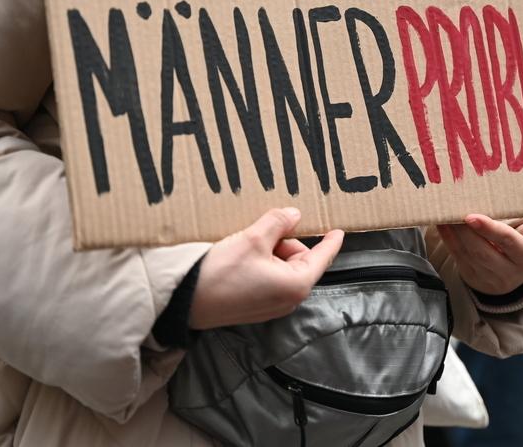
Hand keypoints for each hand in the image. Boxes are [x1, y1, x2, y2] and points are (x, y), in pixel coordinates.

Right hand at [188, 208, 343, 328]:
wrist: (184, 301)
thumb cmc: (221, 273)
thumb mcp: (253, 239)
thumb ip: (278, 222)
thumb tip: (294, 215)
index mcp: (296, 284)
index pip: (321, 257)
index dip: (330, 241)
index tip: (338, 230)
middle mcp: (288, 299)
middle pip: (298, 259)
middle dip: (284, 242)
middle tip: (260, 233)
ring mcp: (271, 306)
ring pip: (282, 267)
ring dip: (269, 252)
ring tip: (245, 246)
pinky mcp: (255, 307)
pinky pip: (268, 278)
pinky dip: (260, 264)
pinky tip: (240, 258)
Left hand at [436, 206, 522, 295]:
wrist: (517, 271)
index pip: (508, 242)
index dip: (490, 229)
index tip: (472, 216)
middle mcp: (507, 271)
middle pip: (481, 249)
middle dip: (463, 229)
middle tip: (451, 207)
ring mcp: (486, 277)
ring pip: (465, 253)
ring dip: (452, 232)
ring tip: (443, 211)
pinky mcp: (471, 275)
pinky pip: (456, 255)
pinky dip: (446, 237)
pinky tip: (440, 221)